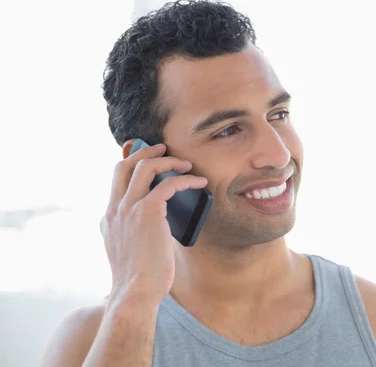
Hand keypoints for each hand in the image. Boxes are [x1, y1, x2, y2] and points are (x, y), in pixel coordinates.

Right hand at [100, 143, 207, 304]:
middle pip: (124, 165)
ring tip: (186, 163)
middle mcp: (115, 209)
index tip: (149, 161)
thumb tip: (156, 225)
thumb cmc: (139, 279)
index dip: (132, 165)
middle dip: (144, 152)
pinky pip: (168, 184)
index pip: (115, 180)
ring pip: (145, 168)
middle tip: (163, 148)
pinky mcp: (147, 212)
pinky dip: (186, 179)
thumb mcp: (130, 251)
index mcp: (108, 218)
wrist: (135, 293)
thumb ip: (135, 233)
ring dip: (167, 161)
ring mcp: (128, 209)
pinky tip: (199, 183)